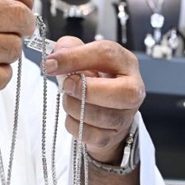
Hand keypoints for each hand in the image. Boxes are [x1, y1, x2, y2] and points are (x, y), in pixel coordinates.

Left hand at [45, 37, 144, 163]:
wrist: (103, 106)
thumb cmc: (93, 77)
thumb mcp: (82, 55)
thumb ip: (68, 49)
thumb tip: (54, 60)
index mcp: (125, 62)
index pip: (106, 54)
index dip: (75, 58)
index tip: (51, 64)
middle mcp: (132, 89)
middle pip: (123, 92)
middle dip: (87, 90)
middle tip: (66, 86)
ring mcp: (126, 116)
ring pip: (102, 116)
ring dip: (74, 107)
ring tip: (69, 98)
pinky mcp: (113, 136)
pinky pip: (91, 135)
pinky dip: (74, 125)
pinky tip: (74, 115)